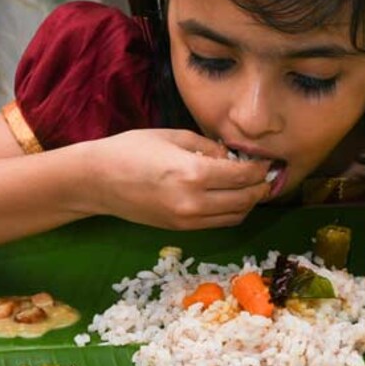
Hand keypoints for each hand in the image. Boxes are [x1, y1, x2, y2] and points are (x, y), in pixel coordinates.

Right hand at [82, 128, 270, 229]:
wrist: (97, 181)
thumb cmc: (132, 150)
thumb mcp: (173, 136)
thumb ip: (208, 147)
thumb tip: (232, 158)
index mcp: (193, 173)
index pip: (243, 176)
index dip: (260, 169)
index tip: (267, 160)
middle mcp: (194, 202)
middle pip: (245, 200)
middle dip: (261, 187)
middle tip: (266, 174)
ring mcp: (187, 219)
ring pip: (236, 216)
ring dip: (249, 202)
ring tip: (252, 186)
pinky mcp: (180, 229)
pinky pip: (218, 223)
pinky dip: (232, 212)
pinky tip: (231, 197)